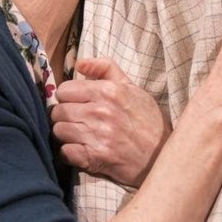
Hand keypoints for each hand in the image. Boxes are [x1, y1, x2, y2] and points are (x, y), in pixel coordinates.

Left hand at [52, 58, 168, 184]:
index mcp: (108, 91)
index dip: (68, 97)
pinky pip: (65, 152)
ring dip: (66, 135)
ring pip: (59, 131)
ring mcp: (97, 135)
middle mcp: (100, 111)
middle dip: (65, 116)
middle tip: (78, 121)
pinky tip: (82, 150)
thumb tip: (79, 64)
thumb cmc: (146, 119)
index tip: (77, 104)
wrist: (163, 152)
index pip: (64, 90)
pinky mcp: (95, 157)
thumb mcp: (131, 87)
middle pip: (58, 112)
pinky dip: (70, 153)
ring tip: (80, 136)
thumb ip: (105, 68)